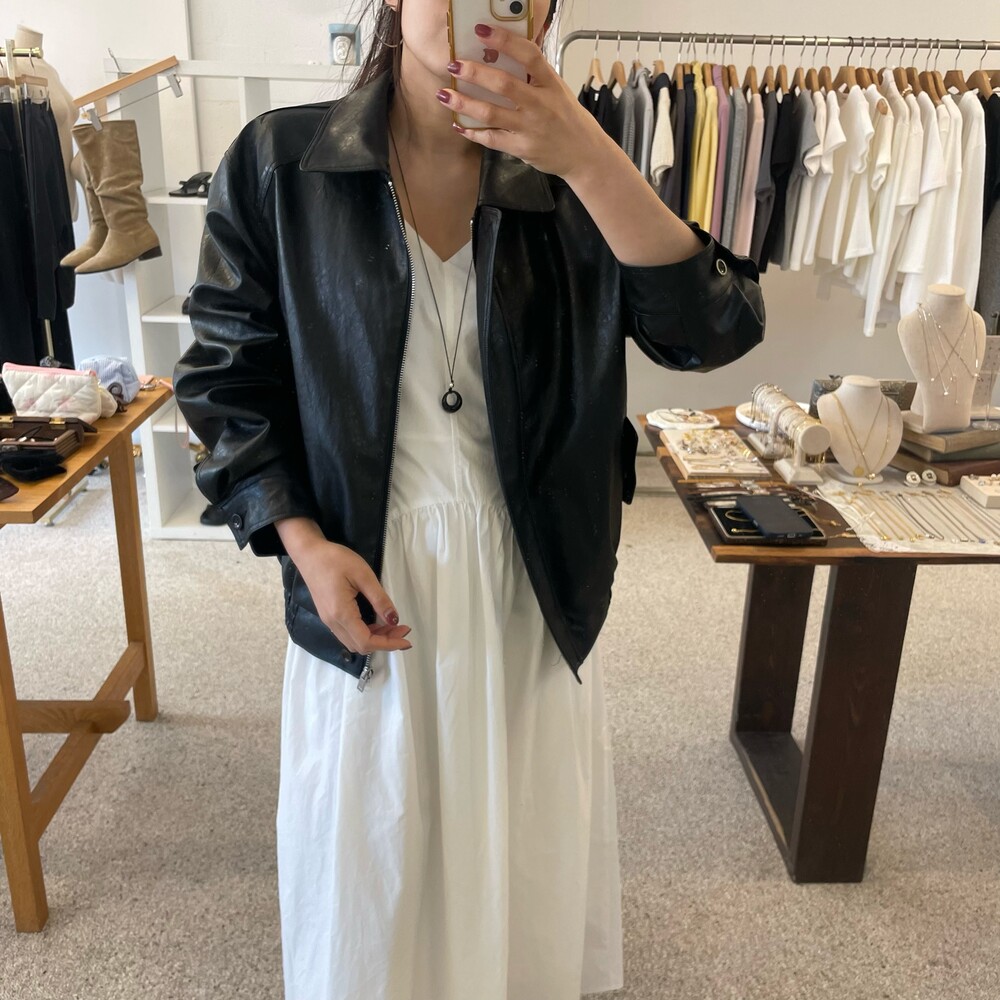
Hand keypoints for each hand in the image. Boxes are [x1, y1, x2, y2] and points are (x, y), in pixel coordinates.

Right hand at [294, 538, 412, 654]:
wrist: (309, 553)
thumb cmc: (335, 560)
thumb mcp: (363, 575)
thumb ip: (380, 599)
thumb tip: (394, 619)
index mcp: (341, 614)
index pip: (367, 641)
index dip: (388, 643)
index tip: (407, 639)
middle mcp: (333, 622)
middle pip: (361, 645)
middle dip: (384, 641)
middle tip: (402, 628)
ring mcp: (328, 621)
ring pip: (354, 642)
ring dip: (375, 638)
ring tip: (392, 625)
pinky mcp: (328, 616)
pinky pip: (348, 634)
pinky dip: (365, 633)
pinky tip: (376, 622)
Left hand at [439, 22, 610, 179]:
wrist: (584, 155)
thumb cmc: (569, 120)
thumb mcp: (558, 90)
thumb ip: (536, 73)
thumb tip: (512, 49)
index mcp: (551, 84)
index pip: (529, 56)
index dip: (505, 41)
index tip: (482, 31)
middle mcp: (540, 104)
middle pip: (504, 85)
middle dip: (475, 73)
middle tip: (454, 64)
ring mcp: (530, 128)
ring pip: (491, 113)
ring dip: (464, 103)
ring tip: (445, 94)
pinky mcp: (522, 148)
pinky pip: (492, 139)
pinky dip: (473, 132)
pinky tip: (458, 124)